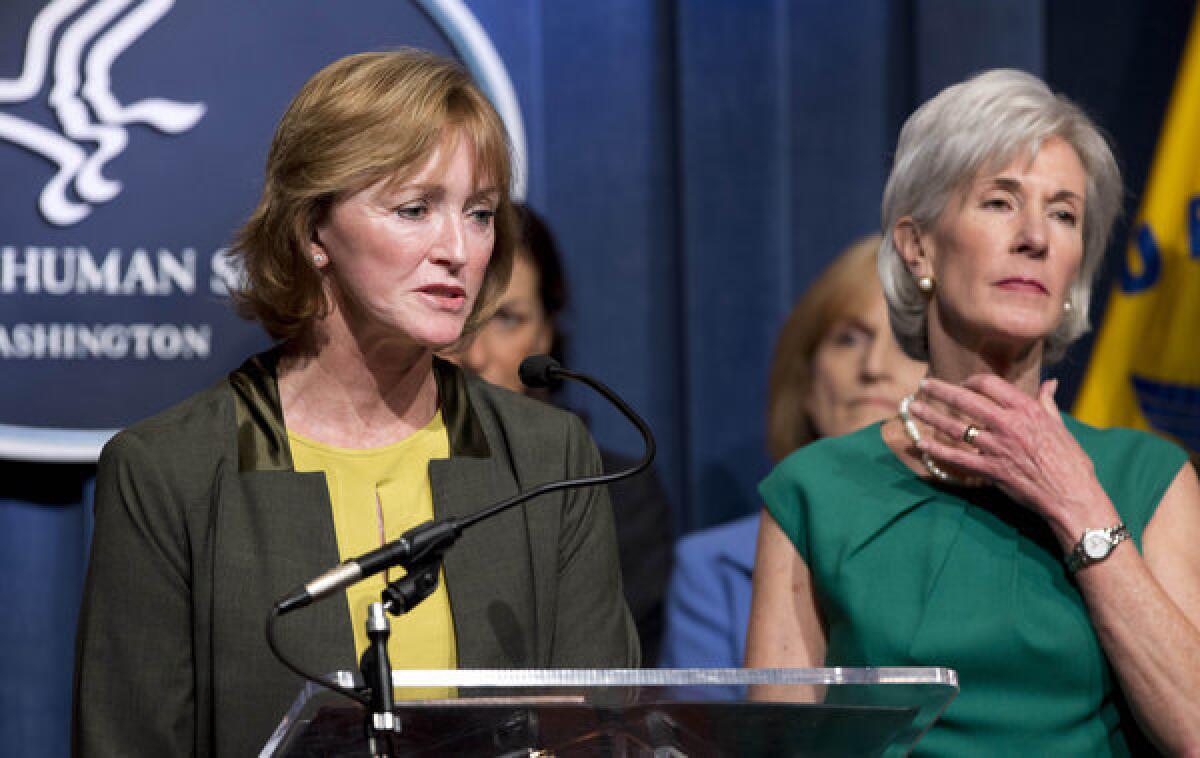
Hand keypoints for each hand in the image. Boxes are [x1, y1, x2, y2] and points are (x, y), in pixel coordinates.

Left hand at [908, 375, 1117, 547]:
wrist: (1072, 496)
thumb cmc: (1071, 461)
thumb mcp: (1060, 426)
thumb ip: (1048, 403)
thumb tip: (1050, 384)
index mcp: (1027, 410)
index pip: (990, 384)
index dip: (972, 380)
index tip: (962, 383)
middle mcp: (1008, 424)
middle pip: (966, 400)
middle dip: (941, 390)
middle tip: (923, 385)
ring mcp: (996, 447)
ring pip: (955, 427)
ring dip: (930, 416)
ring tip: (913, 407)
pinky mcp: (990, 470)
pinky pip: (956, 457)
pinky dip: (936, 450)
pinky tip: (920, 443)